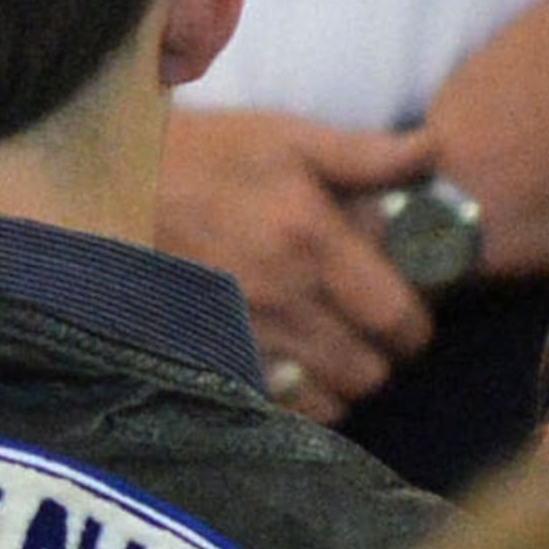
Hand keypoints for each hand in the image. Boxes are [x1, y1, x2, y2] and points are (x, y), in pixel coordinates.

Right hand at [157, 108, 436, 423]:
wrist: (111, 183)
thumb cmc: (206, 156)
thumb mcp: (287, 138)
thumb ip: (368, 154)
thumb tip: (437, 152)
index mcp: (312, 240)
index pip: (398, 319)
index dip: (412, 322)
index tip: (401, 308)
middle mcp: (281, 297)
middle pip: (369, 372)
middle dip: (377, 354)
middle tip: (361, 328)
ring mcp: (241, 335)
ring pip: (327, 400)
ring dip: (335, 380)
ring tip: (324, 348)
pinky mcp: (207, 357)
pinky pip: (275, 410)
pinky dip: (292, 398)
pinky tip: (285, 365)